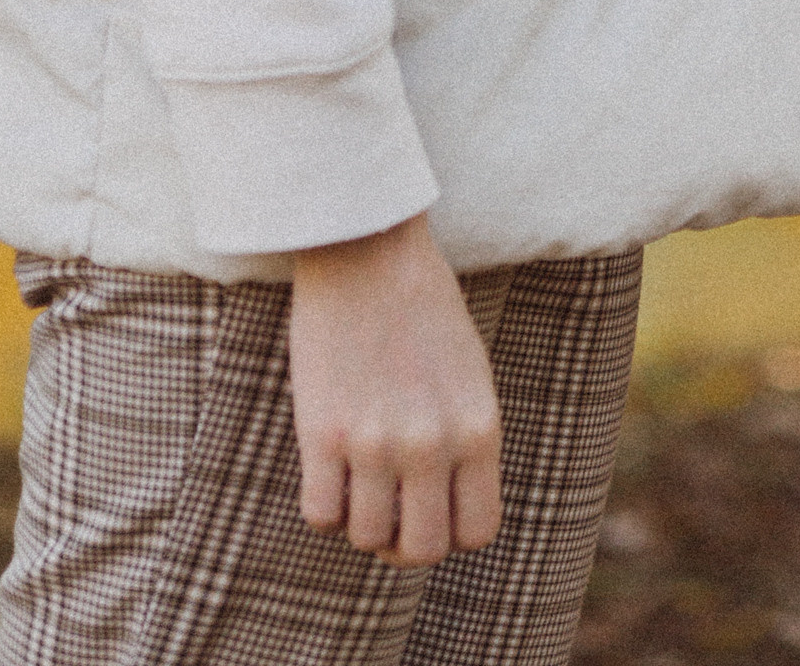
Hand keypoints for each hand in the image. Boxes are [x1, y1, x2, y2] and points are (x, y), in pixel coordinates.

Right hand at [290, 213, 501, 564]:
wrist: (367, 248)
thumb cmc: (422, 306)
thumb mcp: (469, 374)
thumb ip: (465, 440)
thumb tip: (446, 509)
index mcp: (479, 427)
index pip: (477, 531)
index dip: (450, 532)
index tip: (429, 510)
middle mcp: (432, 443)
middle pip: (422, 551)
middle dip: (403, 541)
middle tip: (388, 509)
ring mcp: (375, 442)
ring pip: (367, 538)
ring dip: (360, 519)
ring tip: (357, 478)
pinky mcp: (323, 434)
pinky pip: (320, 516)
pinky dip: (323, 504)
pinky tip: (327, 467)